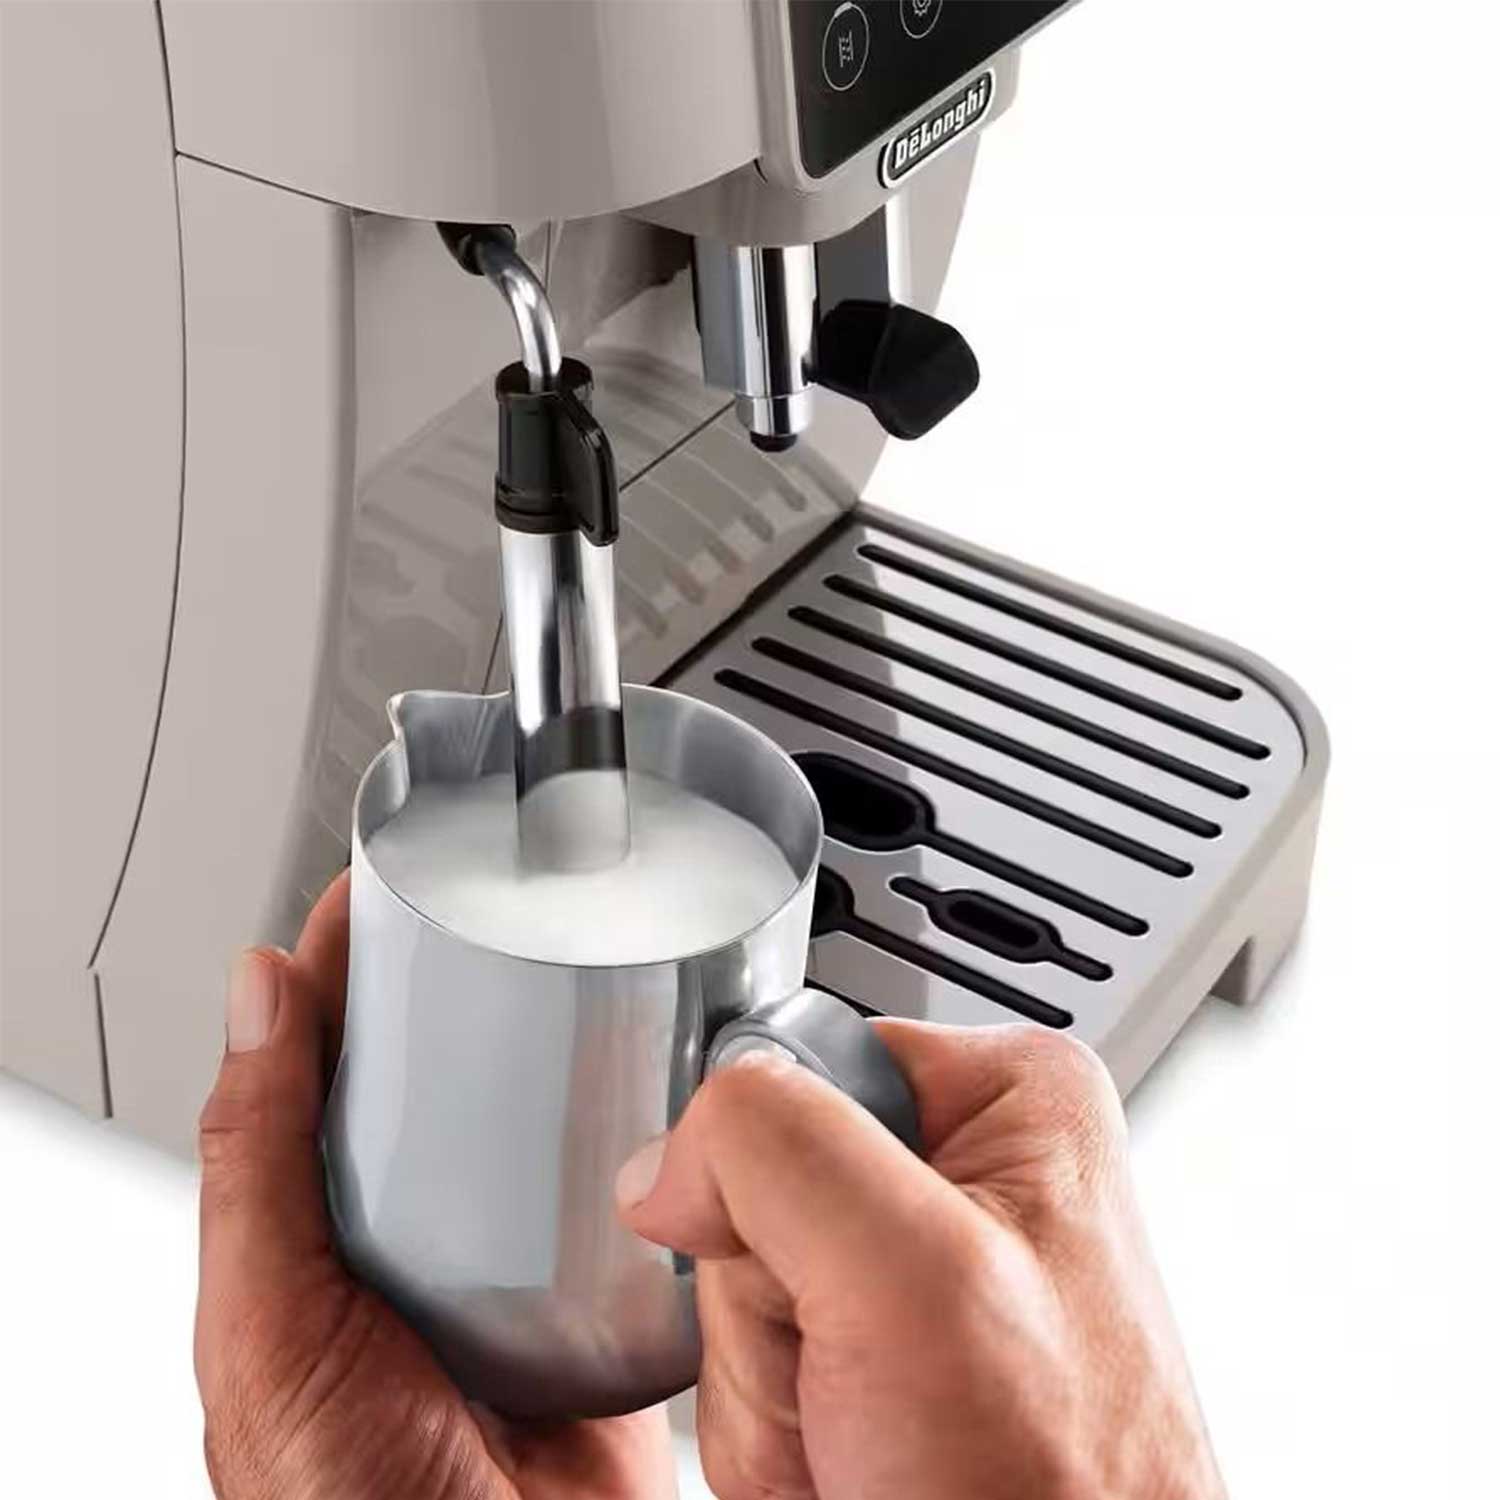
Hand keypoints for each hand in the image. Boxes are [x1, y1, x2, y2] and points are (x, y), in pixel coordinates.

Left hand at [194, 873, 675, 1499]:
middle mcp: (413, 1229)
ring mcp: (505, 1259)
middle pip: (440, 1076)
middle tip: (515, 918)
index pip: (327, 1055)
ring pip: (534, 1126)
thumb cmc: (338, 1497)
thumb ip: (252, 1165)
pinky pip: (615, 1197)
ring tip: (604, 986)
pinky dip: (636, 1147)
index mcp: (318, 1223)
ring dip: (563, 1062)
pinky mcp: (589, 1296)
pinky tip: (658, 1107)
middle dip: (469, 991)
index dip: (350, 962)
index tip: (390, 882)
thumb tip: (256, 992)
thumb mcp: (267, 1324)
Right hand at [617, 1023, 1224, 1499]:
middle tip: (853, 1381)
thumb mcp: (911, 1276)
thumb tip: (666, 1156)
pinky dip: (778, 1438)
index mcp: (1007, 1104)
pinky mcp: (881, 1366)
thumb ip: (777, 1149)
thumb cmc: (1058, 1494)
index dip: (764, 1172)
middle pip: (756, 1188)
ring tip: (864, 1437)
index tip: (809, 1262)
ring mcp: (918, 1281)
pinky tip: (853, 1463)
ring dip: (770, 1392)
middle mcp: (966, 1181)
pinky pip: (754, 1372)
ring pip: (740, 1294)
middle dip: (769, 1309)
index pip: (794, 1062)